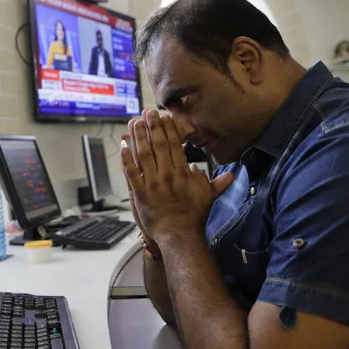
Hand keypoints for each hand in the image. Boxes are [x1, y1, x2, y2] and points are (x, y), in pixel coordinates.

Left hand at [121, 110, 233, 242]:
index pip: (174, 145)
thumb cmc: (193, 217)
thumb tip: (225, 173)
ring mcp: (152, 183)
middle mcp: (167, 174)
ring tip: (135, 121)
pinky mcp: (140, 193)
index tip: (164, 116)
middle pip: (158, 145)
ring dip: (138, 136)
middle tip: (148, 112)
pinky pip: (131, 173)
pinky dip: (127, 159)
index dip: (168, 129)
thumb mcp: (208, 197)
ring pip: (143, 154)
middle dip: (153, 127)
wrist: (179, 236)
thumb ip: (214, 183)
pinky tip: (123, 145)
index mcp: (182, 173)